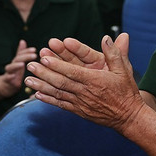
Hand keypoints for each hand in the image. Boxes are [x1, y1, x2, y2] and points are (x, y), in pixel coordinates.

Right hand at [0, 40, 38, 95]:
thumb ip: (20, 53)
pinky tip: (14, 76)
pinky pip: (7, 79)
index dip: (27, 51)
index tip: (35, 49)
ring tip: (23, 64)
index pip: (21, 54)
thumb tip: (22, 41)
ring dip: (16, 65)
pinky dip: (10, 77)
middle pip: (17, 59)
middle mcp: (12, 66)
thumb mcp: (17, 63)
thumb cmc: (13, 74)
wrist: (3, 87)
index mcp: (16, 62)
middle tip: (34, 55)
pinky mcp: (7, 83)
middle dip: (25, 56)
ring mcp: (8, 74)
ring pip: (10, 68)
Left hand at [26, 34, 142, 130]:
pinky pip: (61, 104)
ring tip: (27, 79)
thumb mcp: (124, 70)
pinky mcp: (79, 111)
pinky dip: (48, 99)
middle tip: (30, 65)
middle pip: (61, 82)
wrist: (128, 117)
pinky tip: (37, 94)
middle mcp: (85, 92)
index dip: (57, 65)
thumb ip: (114, 53)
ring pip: (58, 93)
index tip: (45, 58)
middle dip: (44, 73)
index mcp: (95, 80)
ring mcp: (80, 103)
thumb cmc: (126, 92)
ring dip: (41, 86)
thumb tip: (106, 37)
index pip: (72, 71)